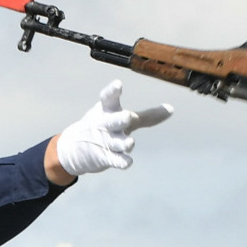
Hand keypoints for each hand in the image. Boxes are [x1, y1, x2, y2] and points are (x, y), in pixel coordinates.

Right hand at [50, 80, 174, 177]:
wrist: (73, 148)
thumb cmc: (103, 126)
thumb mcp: (120, 117)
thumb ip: (147, 115)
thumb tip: (172, 109)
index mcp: (107, 109)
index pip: (108, 98)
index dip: (112, 91)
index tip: (118, 84)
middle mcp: (105, 123)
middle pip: (114, 120)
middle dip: (120, 119)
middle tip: (127, 117)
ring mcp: (104, 141)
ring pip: (116, 142)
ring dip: (124, 143)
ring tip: (130, 143)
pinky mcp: (103, 157)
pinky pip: (114, 160)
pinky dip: (121, 161)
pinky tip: (128, 163)